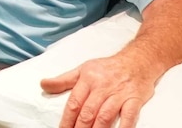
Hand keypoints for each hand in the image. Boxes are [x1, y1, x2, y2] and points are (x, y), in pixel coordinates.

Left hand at [40, 54, 154, 127]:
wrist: (138, 60)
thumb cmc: (107, 68)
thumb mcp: (83, 69)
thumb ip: (63, 80)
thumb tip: (43, 84)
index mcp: (87, 79)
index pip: (74, 103)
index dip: (66, 120)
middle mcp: (102, 86)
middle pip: (88, 112)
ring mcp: (119, 93)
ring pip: (105, 116)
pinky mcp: (134, 99)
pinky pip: (129, 116)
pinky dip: (123, 127)